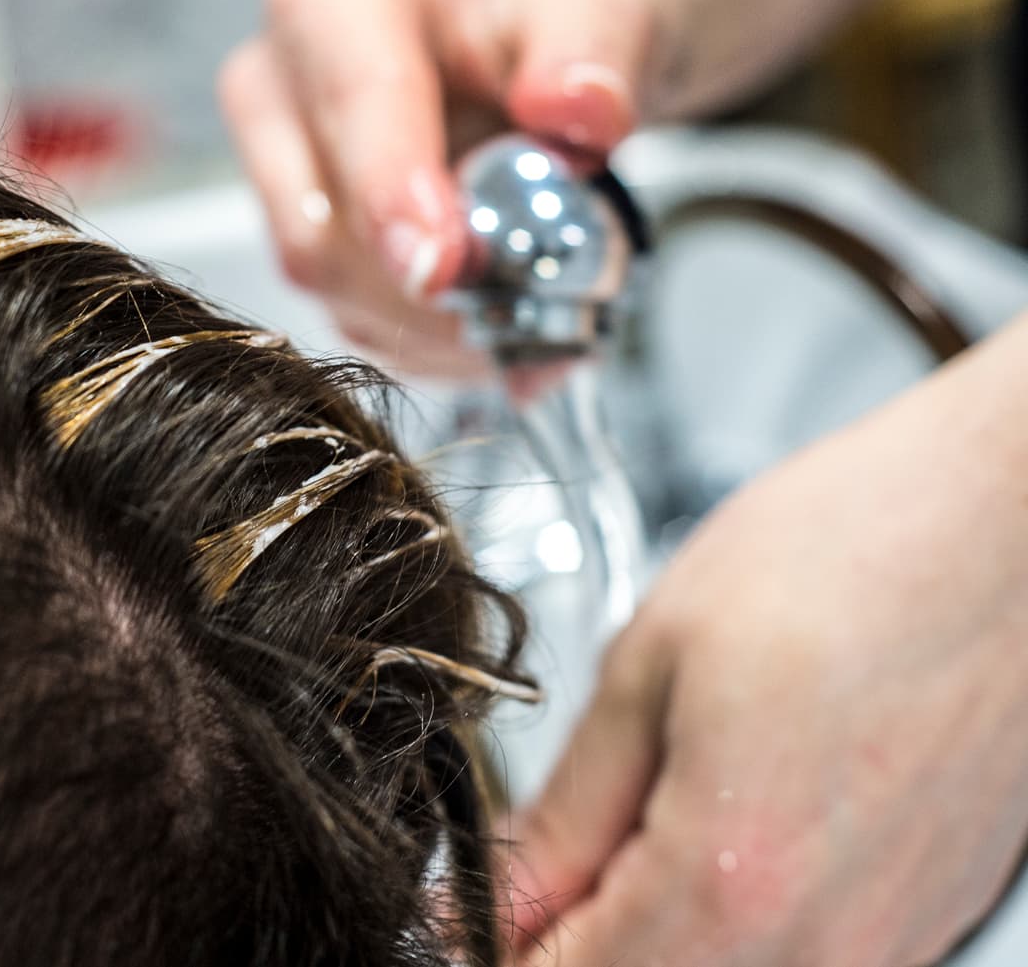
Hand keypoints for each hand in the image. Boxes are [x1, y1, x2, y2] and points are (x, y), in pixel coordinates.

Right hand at [217, 0, 665, 373]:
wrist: (534, 55)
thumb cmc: (547, 17)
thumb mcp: (595, 0)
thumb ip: (593, 47)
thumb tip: (577, 108)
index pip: (354, 104)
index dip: (394, 194)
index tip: (445, 265)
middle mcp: (274, 89)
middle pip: (321, 228)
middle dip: (434, 281)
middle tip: (536, 295)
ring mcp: (276, 177)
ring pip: (333, 290)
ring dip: (440, 320)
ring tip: (532, 295)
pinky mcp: (303, 245)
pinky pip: (353, 322)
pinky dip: (435, 339)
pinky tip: (495, 309)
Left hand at [506, 320, 1027, 965]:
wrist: (1018, 514)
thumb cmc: (855, 552)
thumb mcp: (653, 662)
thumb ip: (566, 816)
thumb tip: (493, 901)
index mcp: (733, 881)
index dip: (492, 947)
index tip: (464, 901)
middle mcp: (828, 948)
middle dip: (569, 945)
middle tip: (539, 858)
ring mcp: (891, 947)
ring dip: (648, 937)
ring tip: (634, 822)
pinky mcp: (926, 922)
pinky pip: (800, 964)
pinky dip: (729, 925)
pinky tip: (717, 829)